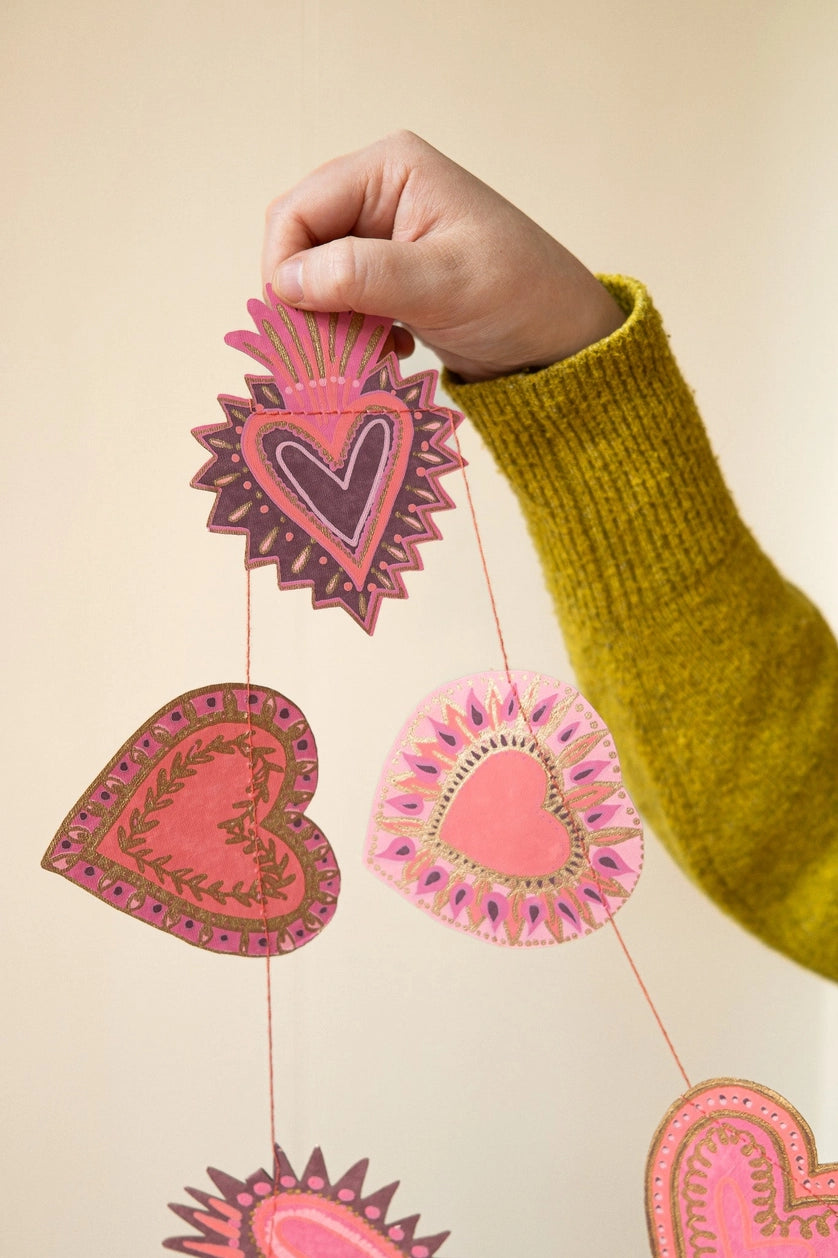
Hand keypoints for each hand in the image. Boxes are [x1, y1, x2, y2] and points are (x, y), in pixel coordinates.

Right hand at [262, 131, 623, 381]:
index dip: (285, 267)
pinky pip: (340, 299)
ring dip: (327, 319)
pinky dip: (349, 330)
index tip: (298, 322)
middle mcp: (380, 191)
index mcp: (390, 169)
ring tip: (364, 352)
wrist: (562, 338)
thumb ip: (362, 276)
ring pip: (315, 275)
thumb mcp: (441, 285)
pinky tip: (387, 350)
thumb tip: (288, 281)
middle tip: (325, 347)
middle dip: (303, 297)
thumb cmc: (518, 297)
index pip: (298, 210)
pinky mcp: (390, 273)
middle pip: (299, 240)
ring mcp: (384, 233)